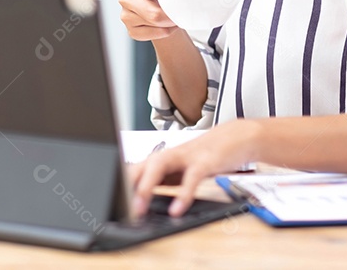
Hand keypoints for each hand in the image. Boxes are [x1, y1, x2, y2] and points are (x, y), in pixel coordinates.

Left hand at [128, 119, 262, 217]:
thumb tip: (142, 201)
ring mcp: (187, 156)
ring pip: (159, 166)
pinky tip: (178, 210)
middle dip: (127, 185)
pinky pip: (192, 178)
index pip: (135, 169)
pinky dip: (184, 194)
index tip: (110, 201)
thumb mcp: (181, 170)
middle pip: (141, 165)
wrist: (237, 136)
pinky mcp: (206, 161)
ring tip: (138, 207)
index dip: (121, 184)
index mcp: (162, 158)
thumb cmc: (207, 155)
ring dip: (146, 186)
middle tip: (118, 205)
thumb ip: (164, 182)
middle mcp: (170, 154)